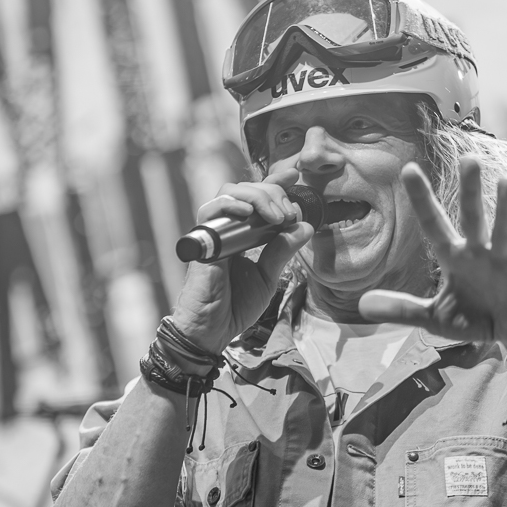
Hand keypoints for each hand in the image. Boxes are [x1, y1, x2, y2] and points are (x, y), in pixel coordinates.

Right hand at [171, 166, 313, 355]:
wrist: (213, 331)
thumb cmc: (236, 306)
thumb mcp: (268, 276)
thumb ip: (282, 250)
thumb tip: (305, 227)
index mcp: (241, 234)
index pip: (256, 197)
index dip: (273, 182)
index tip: (293, 175)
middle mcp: (226, 228)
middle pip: (245, 189)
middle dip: (272, 193)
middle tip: (289, 214)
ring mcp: (213, 232)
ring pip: (230, 192)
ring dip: (257, 197)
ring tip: (277, 216)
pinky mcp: (202, 242)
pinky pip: (211, 211)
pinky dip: (231, 206)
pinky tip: (250, 213)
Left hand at [358, 158, 506, 362]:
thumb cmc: (474, 317)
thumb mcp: (433, 317)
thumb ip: (401, 309)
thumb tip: (362, 304)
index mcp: (454, 258)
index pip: (434, 224)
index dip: (422, 199)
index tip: (408, 169)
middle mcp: (479, 255)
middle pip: (472, 219)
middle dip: (470, 192)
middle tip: (469, 159)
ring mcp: (505, 268)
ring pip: (504, 236)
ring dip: (506, 212)